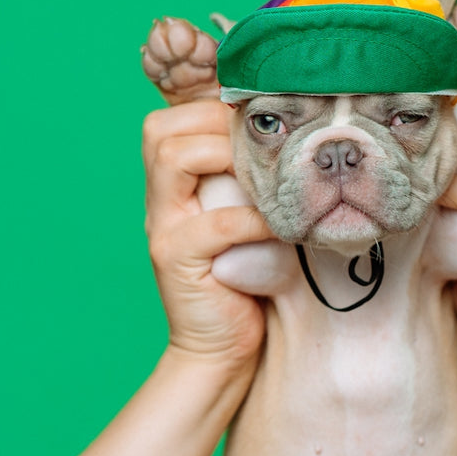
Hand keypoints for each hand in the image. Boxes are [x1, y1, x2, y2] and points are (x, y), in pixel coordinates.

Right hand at [142, 99, 274, 365]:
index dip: (213, 109)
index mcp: (170, 183)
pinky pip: (213, 223)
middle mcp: (157, 199)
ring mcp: (161, 227)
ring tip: (267, 179)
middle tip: (266, 148)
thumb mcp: (247, 216)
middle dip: (218, 126)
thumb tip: (299, 131)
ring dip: (228, 159)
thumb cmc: (247, 274)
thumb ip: (251, 178)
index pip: (171, 118)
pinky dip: (253, 219)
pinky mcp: (174, 260)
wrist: (221, 347)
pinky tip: (281, 227)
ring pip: (175, 159)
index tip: (261, 124)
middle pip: (164, 130)